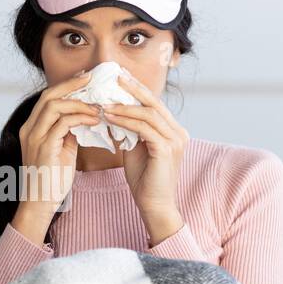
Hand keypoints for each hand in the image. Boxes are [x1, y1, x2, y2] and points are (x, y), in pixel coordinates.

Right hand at [11, 71, 100, 244]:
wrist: (40, 204)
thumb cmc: (52, 180)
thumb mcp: (61, 150)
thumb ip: (68, 133)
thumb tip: (84, 118)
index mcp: (31, 128)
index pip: (47, 98)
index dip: (66, 86)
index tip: (85, 80)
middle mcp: (29, 129)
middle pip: (49, 95)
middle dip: (72, 85)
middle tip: (92, 79)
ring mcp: (34, 138)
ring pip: (55, 106)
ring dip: (79, 102)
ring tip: (98, 105)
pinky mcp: (44, 147)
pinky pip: (63, 123)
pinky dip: (81, 118)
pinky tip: (96, 120)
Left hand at [102, 71, 188, 245]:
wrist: (155, 206)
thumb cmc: (145, 180)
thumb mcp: (136, 149)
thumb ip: (130, 131)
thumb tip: (113, 113)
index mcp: (173, 131)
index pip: (155, 104)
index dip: (138, 89)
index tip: (120, 77)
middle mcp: (179, 133)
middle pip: (154, 103)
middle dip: (133, 88)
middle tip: (114, 77)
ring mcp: (175, 141)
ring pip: (148, 114)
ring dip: (124, 106)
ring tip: (104, 102)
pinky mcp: (166, 150)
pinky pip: (144, 129)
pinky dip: (125, 121)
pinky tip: (108, 117)